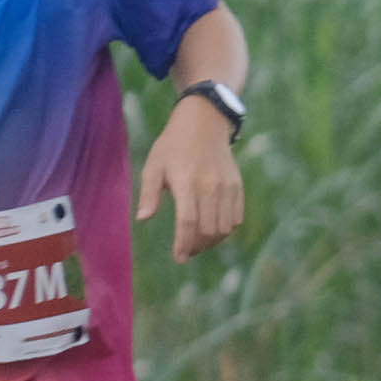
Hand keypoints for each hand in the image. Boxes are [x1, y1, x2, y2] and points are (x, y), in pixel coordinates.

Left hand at [139, 97, 247, 261]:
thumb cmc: (173, 145)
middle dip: (196, 246)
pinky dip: (226, 230)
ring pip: (224, 228)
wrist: (204, 122)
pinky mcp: (237, 186)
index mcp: (186, 181)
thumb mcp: (154, 165)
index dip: (183, 243)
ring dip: (212, 242)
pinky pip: (236, 218)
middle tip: (186, 251)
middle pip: (208, 229)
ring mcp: (227, 186)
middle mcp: (210, 185)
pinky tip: (213, 230)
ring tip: (198, 243)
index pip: (188, 221)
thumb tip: (143, 219)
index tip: (178, 257)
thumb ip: (149, 193)